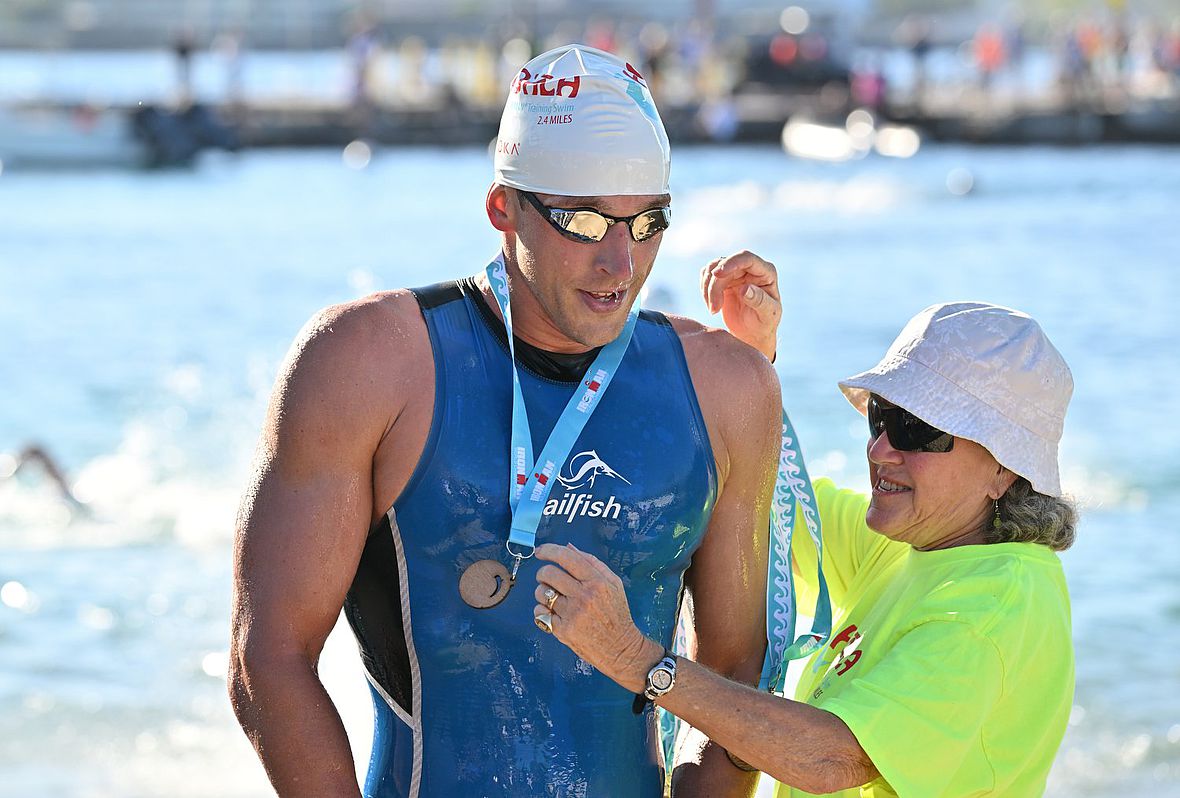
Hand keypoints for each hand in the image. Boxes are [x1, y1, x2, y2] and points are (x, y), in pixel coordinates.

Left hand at [533, 543, 663, 692]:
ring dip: (542, 592)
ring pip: (541, 592)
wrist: (620, 648)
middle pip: (548, 573)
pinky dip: (542, 611)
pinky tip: (553, 613)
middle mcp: (584, 596)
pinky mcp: (563, 630)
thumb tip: (568, 547)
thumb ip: (592, 562)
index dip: (549, 550)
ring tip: (553, 598)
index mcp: (597, 582)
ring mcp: (572, 614)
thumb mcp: (613, 583)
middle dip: (543, 573)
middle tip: (548, 579)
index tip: (540, 551)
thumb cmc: (617, 614)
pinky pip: (539, 612)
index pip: (567, 558)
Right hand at [700, 251, 781, 360]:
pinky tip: (712, 305)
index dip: (731, 262)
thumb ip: (759, 301)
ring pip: (713, 268)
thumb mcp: (767, 315)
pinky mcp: (723, 280)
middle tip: (714, 309)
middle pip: (725, 264)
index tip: (717, 274)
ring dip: (708, 288)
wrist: (752, 333)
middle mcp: (750, 268)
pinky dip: (704, 290)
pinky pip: (707, 276)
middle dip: (715, 285)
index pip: (746, 258)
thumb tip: (745, 288)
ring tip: (714, 309)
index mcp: (766, 272)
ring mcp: (735, 272)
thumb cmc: (764, 323)